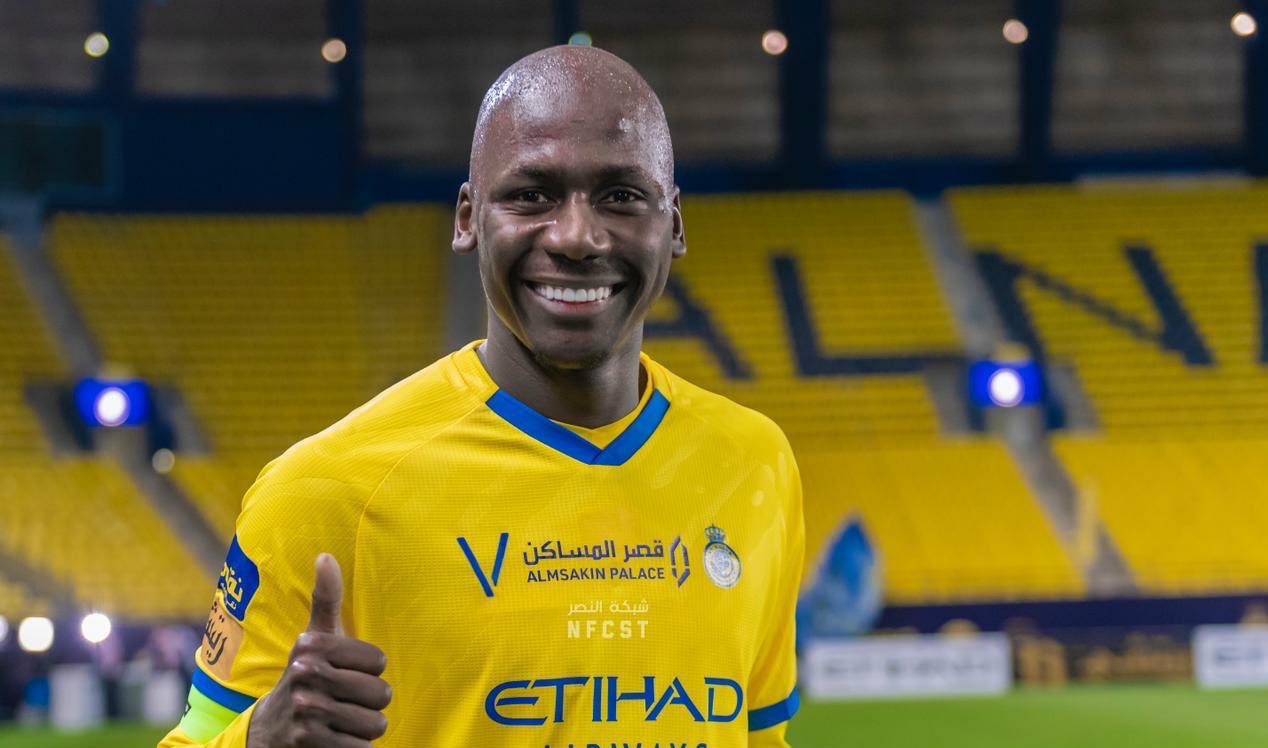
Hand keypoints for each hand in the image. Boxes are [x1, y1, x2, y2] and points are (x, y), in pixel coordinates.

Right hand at [247, 554, 392, 746]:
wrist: (268, 730)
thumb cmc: (305, 675)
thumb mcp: (314, 639)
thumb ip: (326, 598)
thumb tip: (326, 556)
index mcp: (312, 646)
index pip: (379, 662)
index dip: (370, 672)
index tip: (347, 673)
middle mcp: (305, 674)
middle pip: (381, 694)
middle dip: (371, 703)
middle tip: (347, 701)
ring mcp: (306, 710)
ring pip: (375, 723)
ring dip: (365, 727)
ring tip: (343, 720)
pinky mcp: (308, 742)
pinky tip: (335, 739)